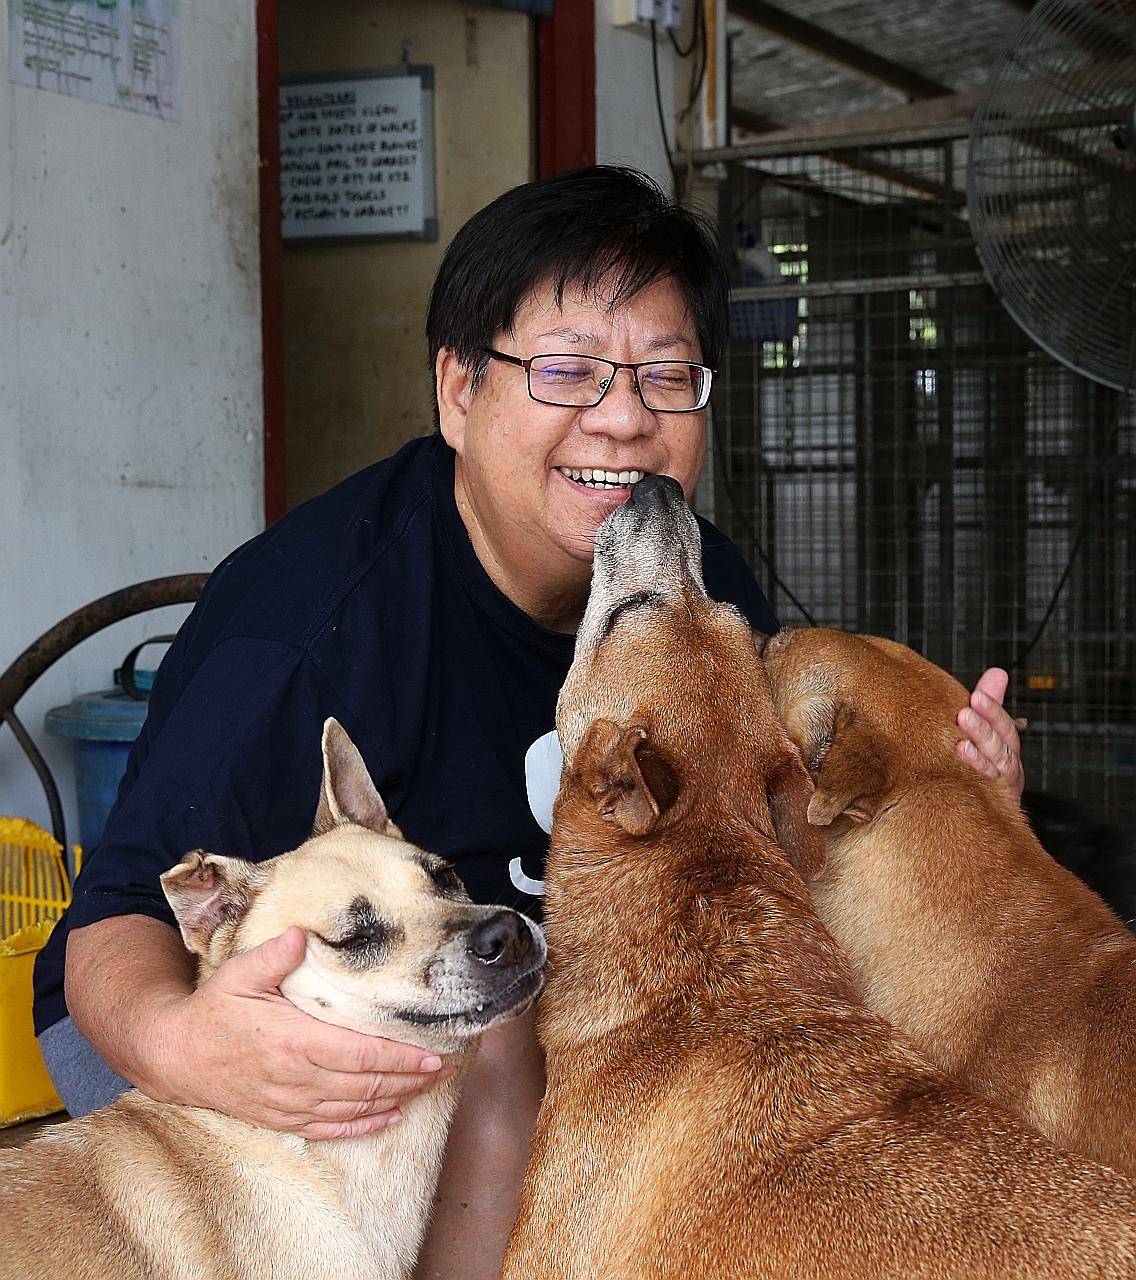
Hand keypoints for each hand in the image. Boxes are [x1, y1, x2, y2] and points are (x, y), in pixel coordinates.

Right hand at [142, 926, 447, 1139]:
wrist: (174, 1056)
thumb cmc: (212, 1009)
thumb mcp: (239, 973)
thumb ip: (275, 954)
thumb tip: (302, 934)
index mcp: (293, 1040)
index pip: (360, 1053)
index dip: (400, 1057)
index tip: (433, 1053)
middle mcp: (296, 1077)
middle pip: (366, 1083)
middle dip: (409, 1077)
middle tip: (443, 1069)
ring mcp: (288, 1102)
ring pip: (353, 1107)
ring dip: (394, 1099)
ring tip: (426, 1088)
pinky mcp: (280, 1118)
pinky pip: (329, 1127)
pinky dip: (362, 1126)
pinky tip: (389, 1117)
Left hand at [956, 667, 1024, 799]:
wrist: (983, 808)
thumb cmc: (986, 764)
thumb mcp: (988, 732)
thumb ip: (991, 704)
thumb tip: (998, 672)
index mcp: (1008, 746)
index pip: (1004, 725)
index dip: (992, 710)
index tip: (976, 695)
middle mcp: (1009, 765)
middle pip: (1002, 744)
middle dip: (985, 728)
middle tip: (965, 712)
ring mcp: (1002, 784)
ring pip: (996, 767)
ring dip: (979, 753)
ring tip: (961, 742)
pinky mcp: (994, 802)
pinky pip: (986, 789)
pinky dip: (975, 776)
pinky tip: (959, 768)